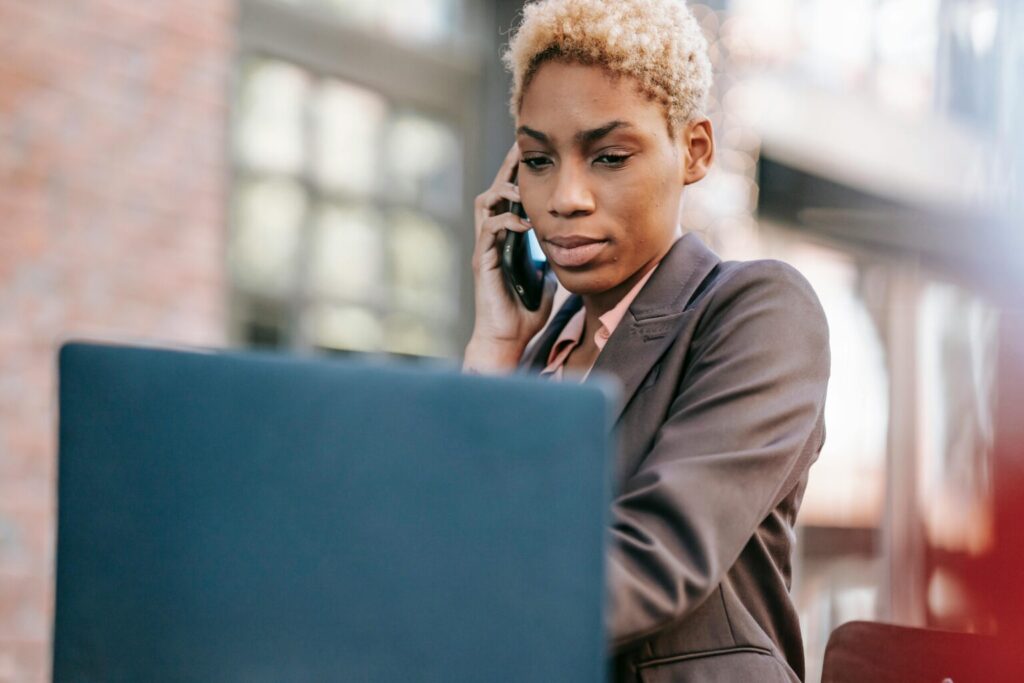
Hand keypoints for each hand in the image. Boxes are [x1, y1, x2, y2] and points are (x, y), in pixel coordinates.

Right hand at [464, 143, 556, 373]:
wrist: (506, 340)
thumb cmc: (524, 314)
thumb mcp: (548, 279)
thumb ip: (552, 260)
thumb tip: (568, 247)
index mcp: (506, 239)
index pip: (510, 197)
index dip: (519, 174)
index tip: (536, 153)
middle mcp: (492, 239)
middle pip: (495, 190)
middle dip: (508, 167)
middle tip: (522, 148)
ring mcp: (485, 248)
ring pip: (485, 203)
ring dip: (505, 190)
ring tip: (523, 186)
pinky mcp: (483, 262)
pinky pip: (489, 230)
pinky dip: (506, 221)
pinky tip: (524, 223)